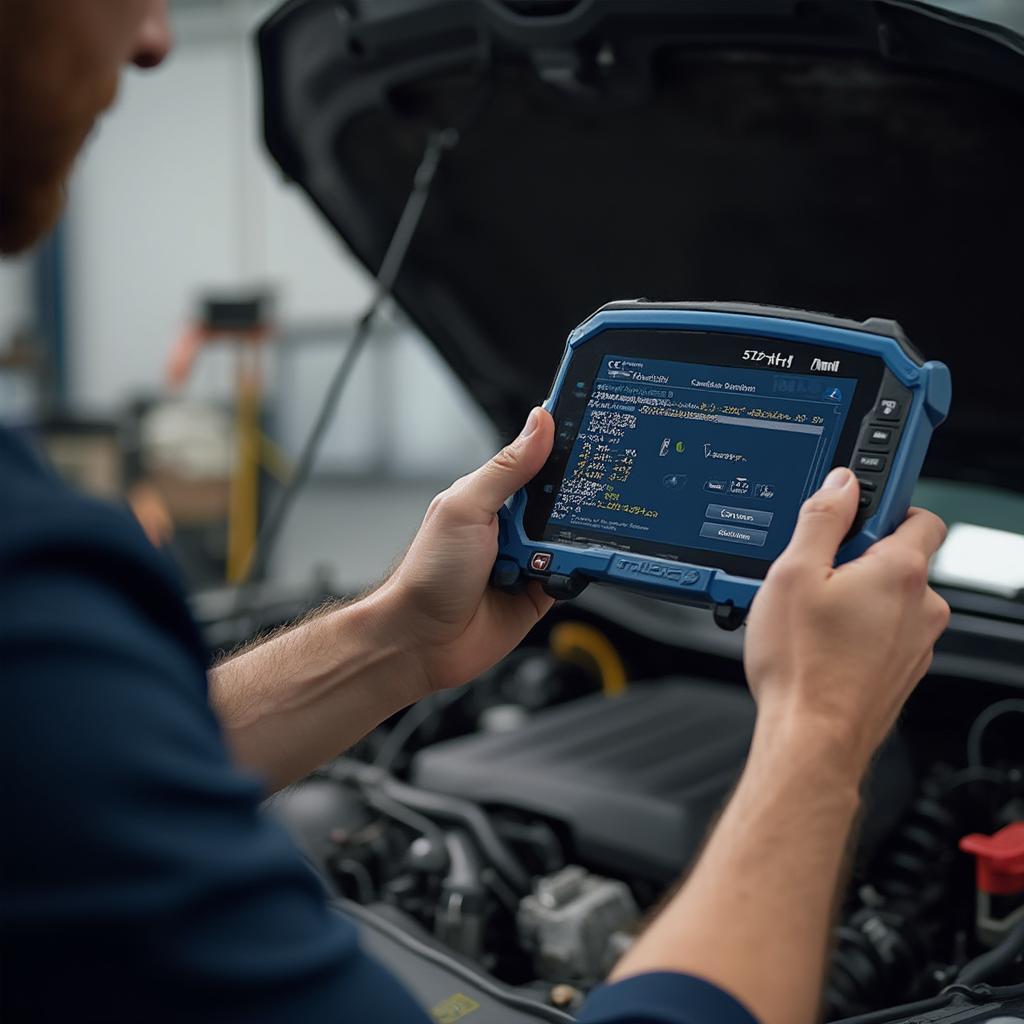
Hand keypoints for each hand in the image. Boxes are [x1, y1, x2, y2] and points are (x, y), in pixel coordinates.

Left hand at [378, 408, 555, 691]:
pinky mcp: (541, 592)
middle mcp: (511, 525)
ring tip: (546, 551)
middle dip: (574, 502)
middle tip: (576, 502)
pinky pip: (573, 576)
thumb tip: (540, 423)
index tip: (593, 430)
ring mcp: (527, 559)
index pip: (537, 461)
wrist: (422, 641)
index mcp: (491, 496)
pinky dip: (573, 574)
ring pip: (572, 539)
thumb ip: (507, 468)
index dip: (562, 448)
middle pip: (563, 500)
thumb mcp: (467, 507)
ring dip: (569, 543)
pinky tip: (559, 574)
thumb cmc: (428, 573)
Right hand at [744, 467, 949, 773]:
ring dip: (856, 596)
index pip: (916, 513)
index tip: (850, 512)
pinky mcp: (903, 670)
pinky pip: (883, 632)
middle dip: (857, 557)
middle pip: (897, 557)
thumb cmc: (803, 664)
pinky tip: (820, 644)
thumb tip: (842, 484)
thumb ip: (822, 519)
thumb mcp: (792, 573)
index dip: (879, 506)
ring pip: (888, 598)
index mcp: (900, 571)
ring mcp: (916, 642)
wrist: (812, 739)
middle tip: (813, 573)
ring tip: (810, 616)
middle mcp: (921, 606)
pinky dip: (858, 629)